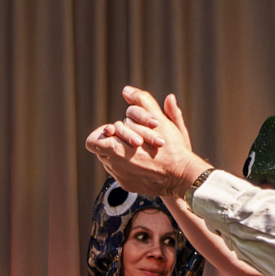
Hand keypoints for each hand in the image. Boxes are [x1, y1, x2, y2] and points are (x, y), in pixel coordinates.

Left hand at [85, 87, 210, 199]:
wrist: (181, 177)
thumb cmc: (172, 148)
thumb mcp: (160, 121)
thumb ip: (143, 102)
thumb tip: (127, 90)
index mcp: (116, 150)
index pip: (93, 140)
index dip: (103, 134)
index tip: (114, 130)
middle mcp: (114, 167)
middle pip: (103, 149)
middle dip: (115, 141)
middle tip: (134, 139)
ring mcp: (119, 178)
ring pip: (110, 161)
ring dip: (120, 153)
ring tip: (138, 149)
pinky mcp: (126, 185)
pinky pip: (119, 173)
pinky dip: (127, 166)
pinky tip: (142, 162)